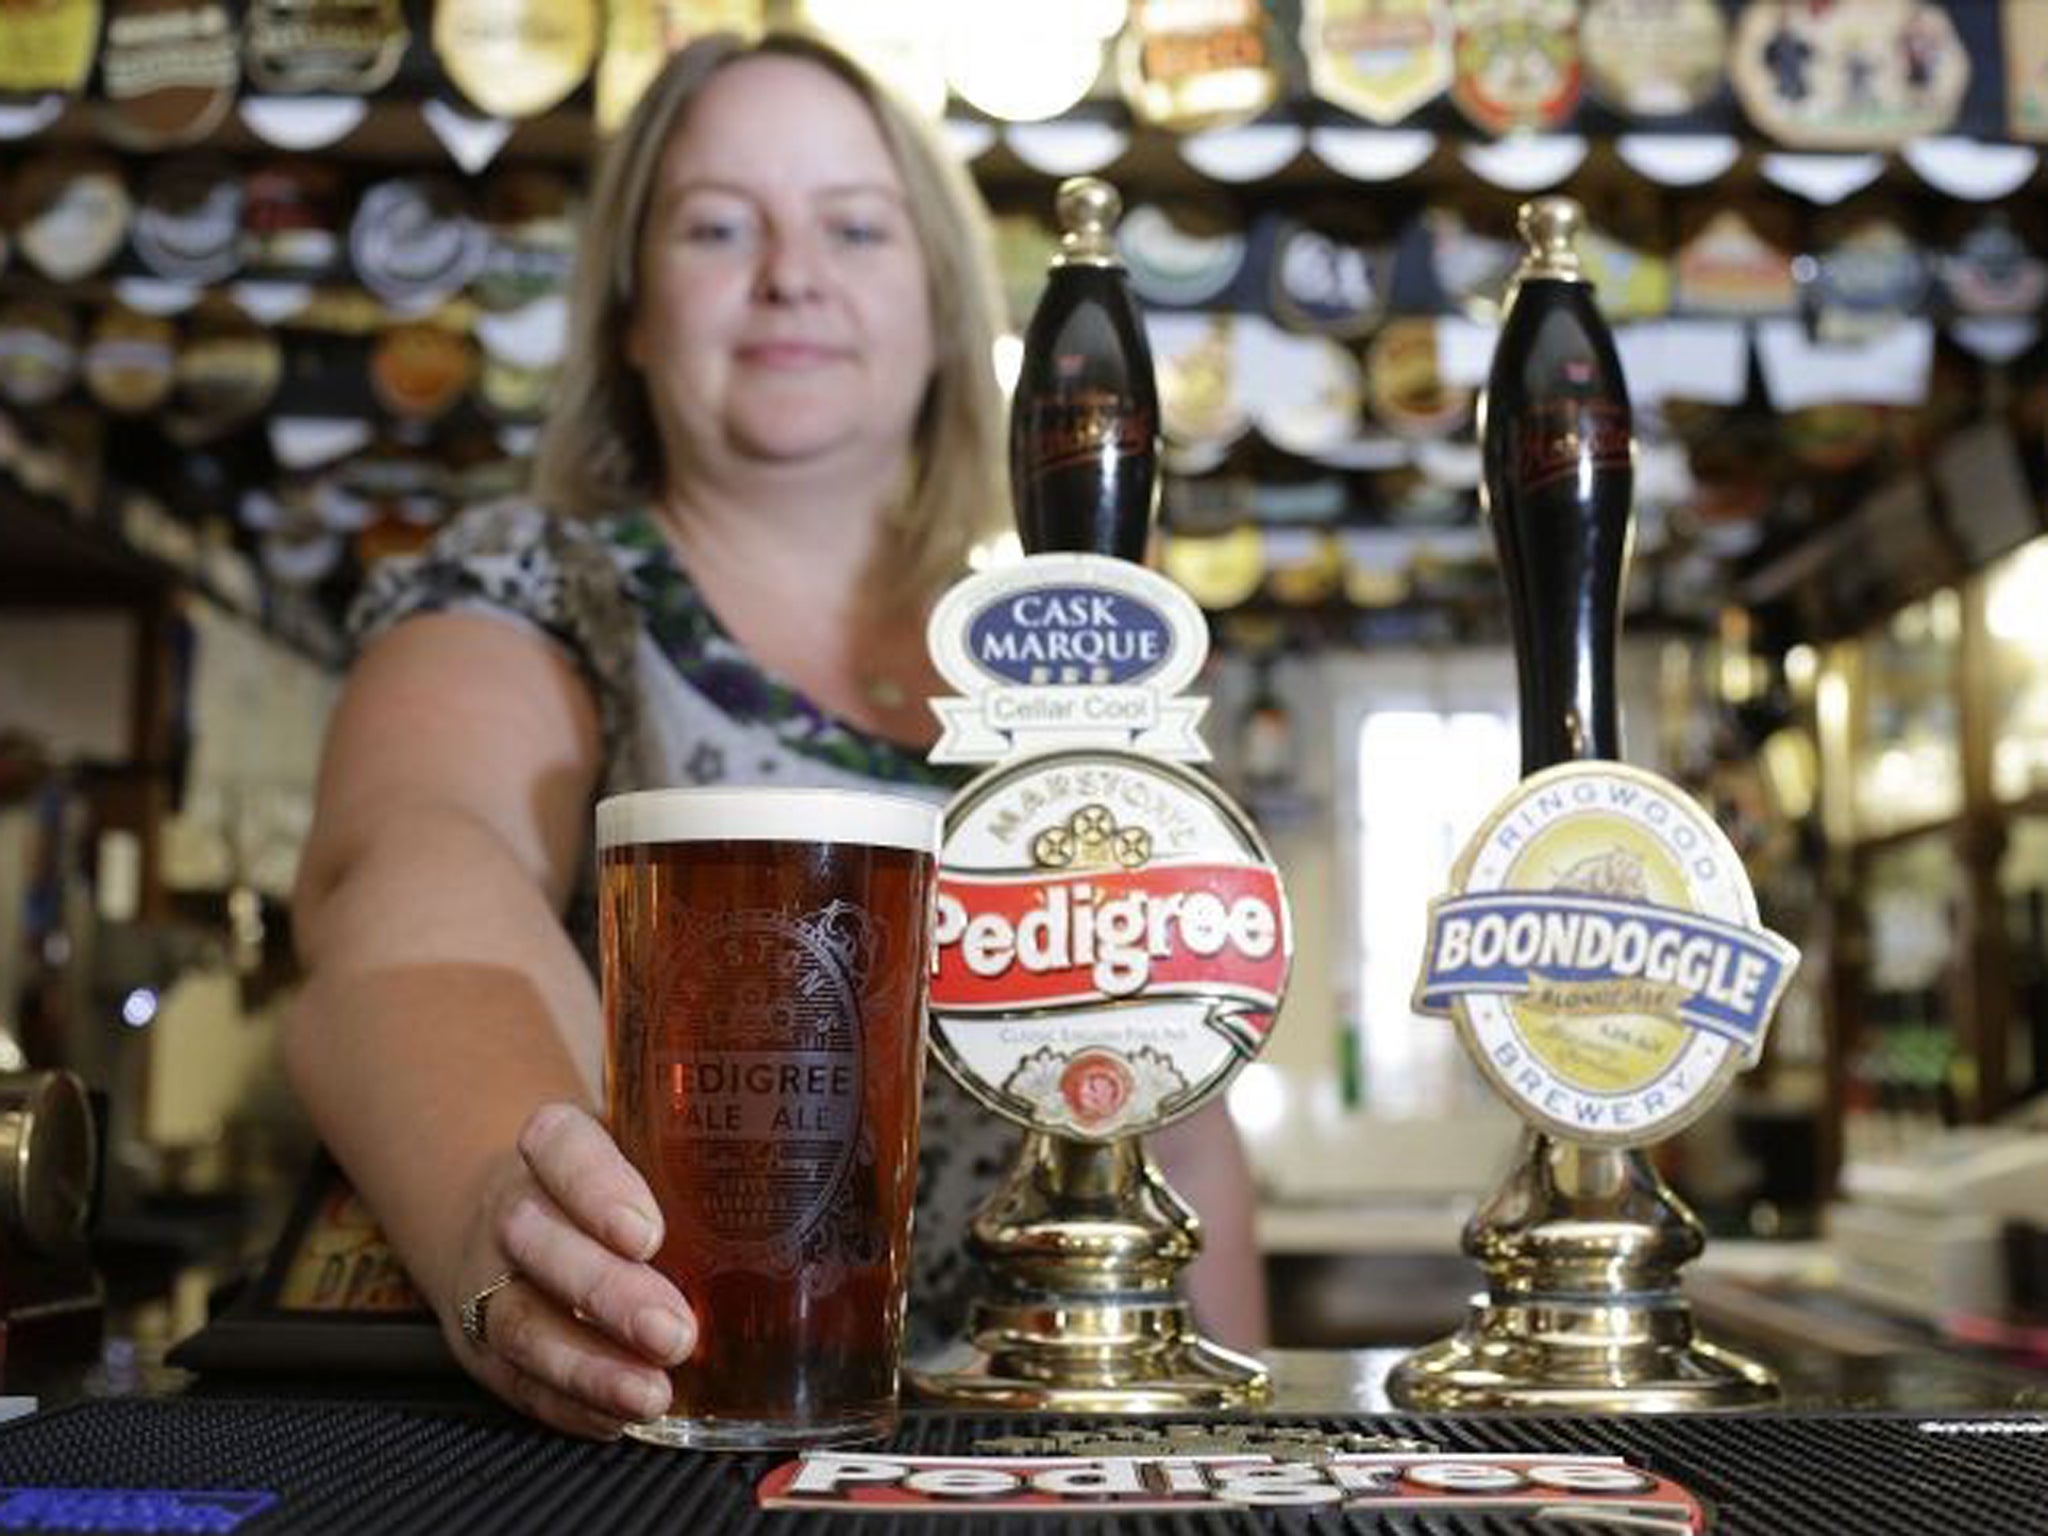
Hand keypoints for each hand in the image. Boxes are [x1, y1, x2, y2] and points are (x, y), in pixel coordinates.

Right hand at [449, 1102, 696, 1438]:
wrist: (512, 1206)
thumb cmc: (609, 1176)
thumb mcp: (646, 1141)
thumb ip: (707, 1152)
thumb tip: (831, 1167)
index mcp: (555, 1144)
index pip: (561, 1147)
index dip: (597, 1189)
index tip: (647, 1232)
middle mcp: (514, 1206)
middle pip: (540, 1242)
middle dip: (606, 1292)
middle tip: (674, 1331)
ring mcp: (490, 1279)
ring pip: (520, 1320)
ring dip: (586, 1364)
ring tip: (650, 1394)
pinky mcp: (484, 1343)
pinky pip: (516, 1379)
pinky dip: (566, 1404)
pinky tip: (616, 1418)